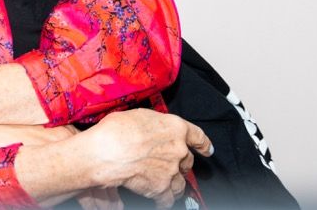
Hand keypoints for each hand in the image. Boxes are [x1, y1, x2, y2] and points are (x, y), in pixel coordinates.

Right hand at [73, 109, 210, 209]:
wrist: (109, 151)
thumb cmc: (118, 129)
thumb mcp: (139, 116)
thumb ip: (154, 125)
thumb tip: (152, 130)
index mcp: (175, 128)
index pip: (197, 137)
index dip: (204, 144)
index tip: (207, 149)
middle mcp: (179, 149)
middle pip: (187, 161)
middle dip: (180, 164)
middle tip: (169, 165)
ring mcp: (172, 170)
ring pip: (181, 182)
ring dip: (175, 184)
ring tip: (166, 184)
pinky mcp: (162, 188)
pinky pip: (168, 199)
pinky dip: (165, 200)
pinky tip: (160, 200)